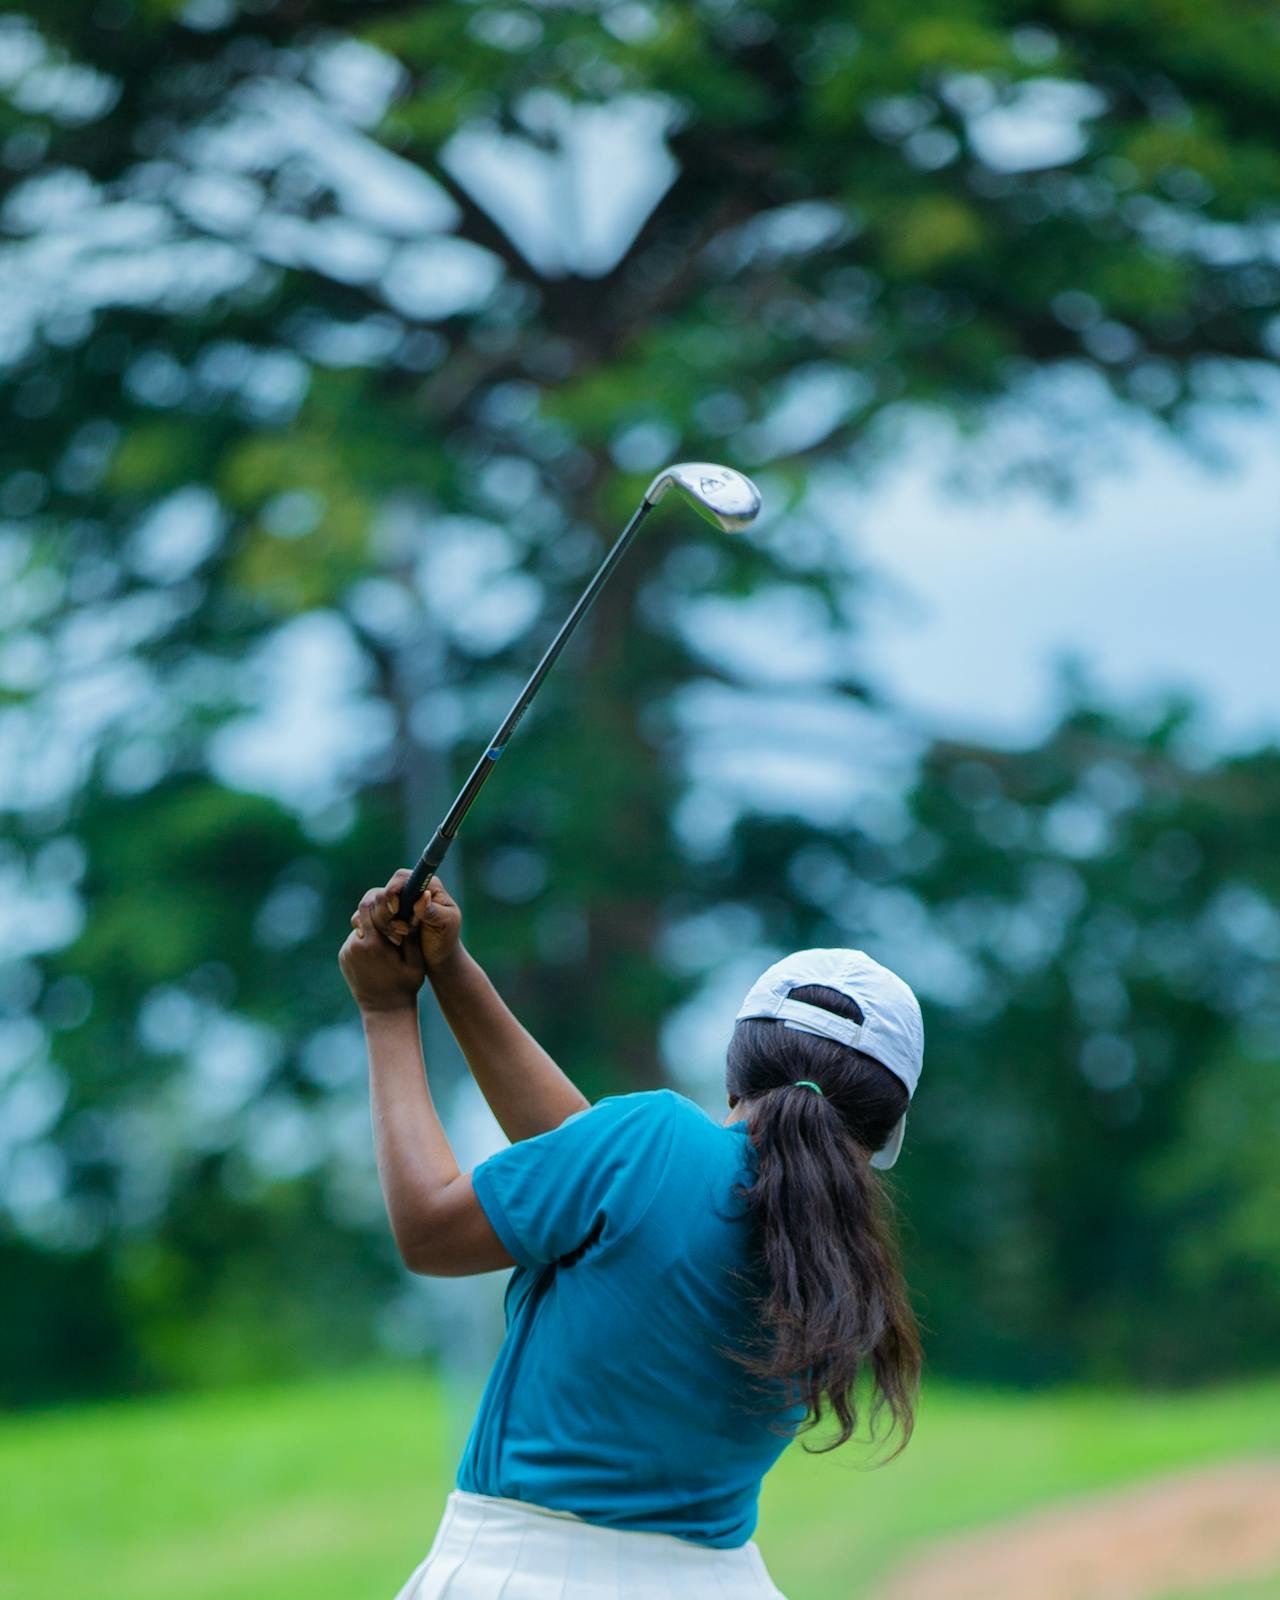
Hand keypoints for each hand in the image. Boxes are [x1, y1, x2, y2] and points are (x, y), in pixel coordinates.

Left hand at [339, 878, 429, 1013]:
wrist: (385, 1011)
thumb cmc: (405, 986)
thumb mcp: (416, 962)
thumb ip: (412, 936)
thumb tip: (412, 911)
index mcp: (374, 944)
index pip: (368, 906)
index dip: (380, 900)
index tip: (392, 904)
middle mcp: (355, 946)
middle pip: (361, 914)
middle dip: (376, 913)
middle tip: (390, 917)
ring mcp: (346, 952)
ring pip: (358, 927)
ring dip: (371, 928)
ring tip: (386, 940)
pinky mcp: (343, 958)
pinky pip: (354, 940)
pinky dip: (365, 940)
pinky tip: (377, 952)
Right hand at [358, 869, 463, 970]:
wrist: (435, 957)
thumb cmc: (445, 938)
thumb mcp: (446, 924)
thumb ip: (434, 911)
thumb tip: (423, 896)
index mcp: (423, 885)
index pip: (400, 877)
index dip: (393, 891)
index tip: (396, 909)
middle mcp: (404, 891)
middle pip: (381, 893)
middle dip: (387, 915)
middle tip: (403, 932)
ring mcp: (389, 904)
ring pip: (369, 906)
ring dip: (381, 926)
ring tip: (399, 940)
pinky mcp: (379, 916)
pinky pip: (362, 917)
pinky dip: (369, 930)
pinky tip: (385, 942)